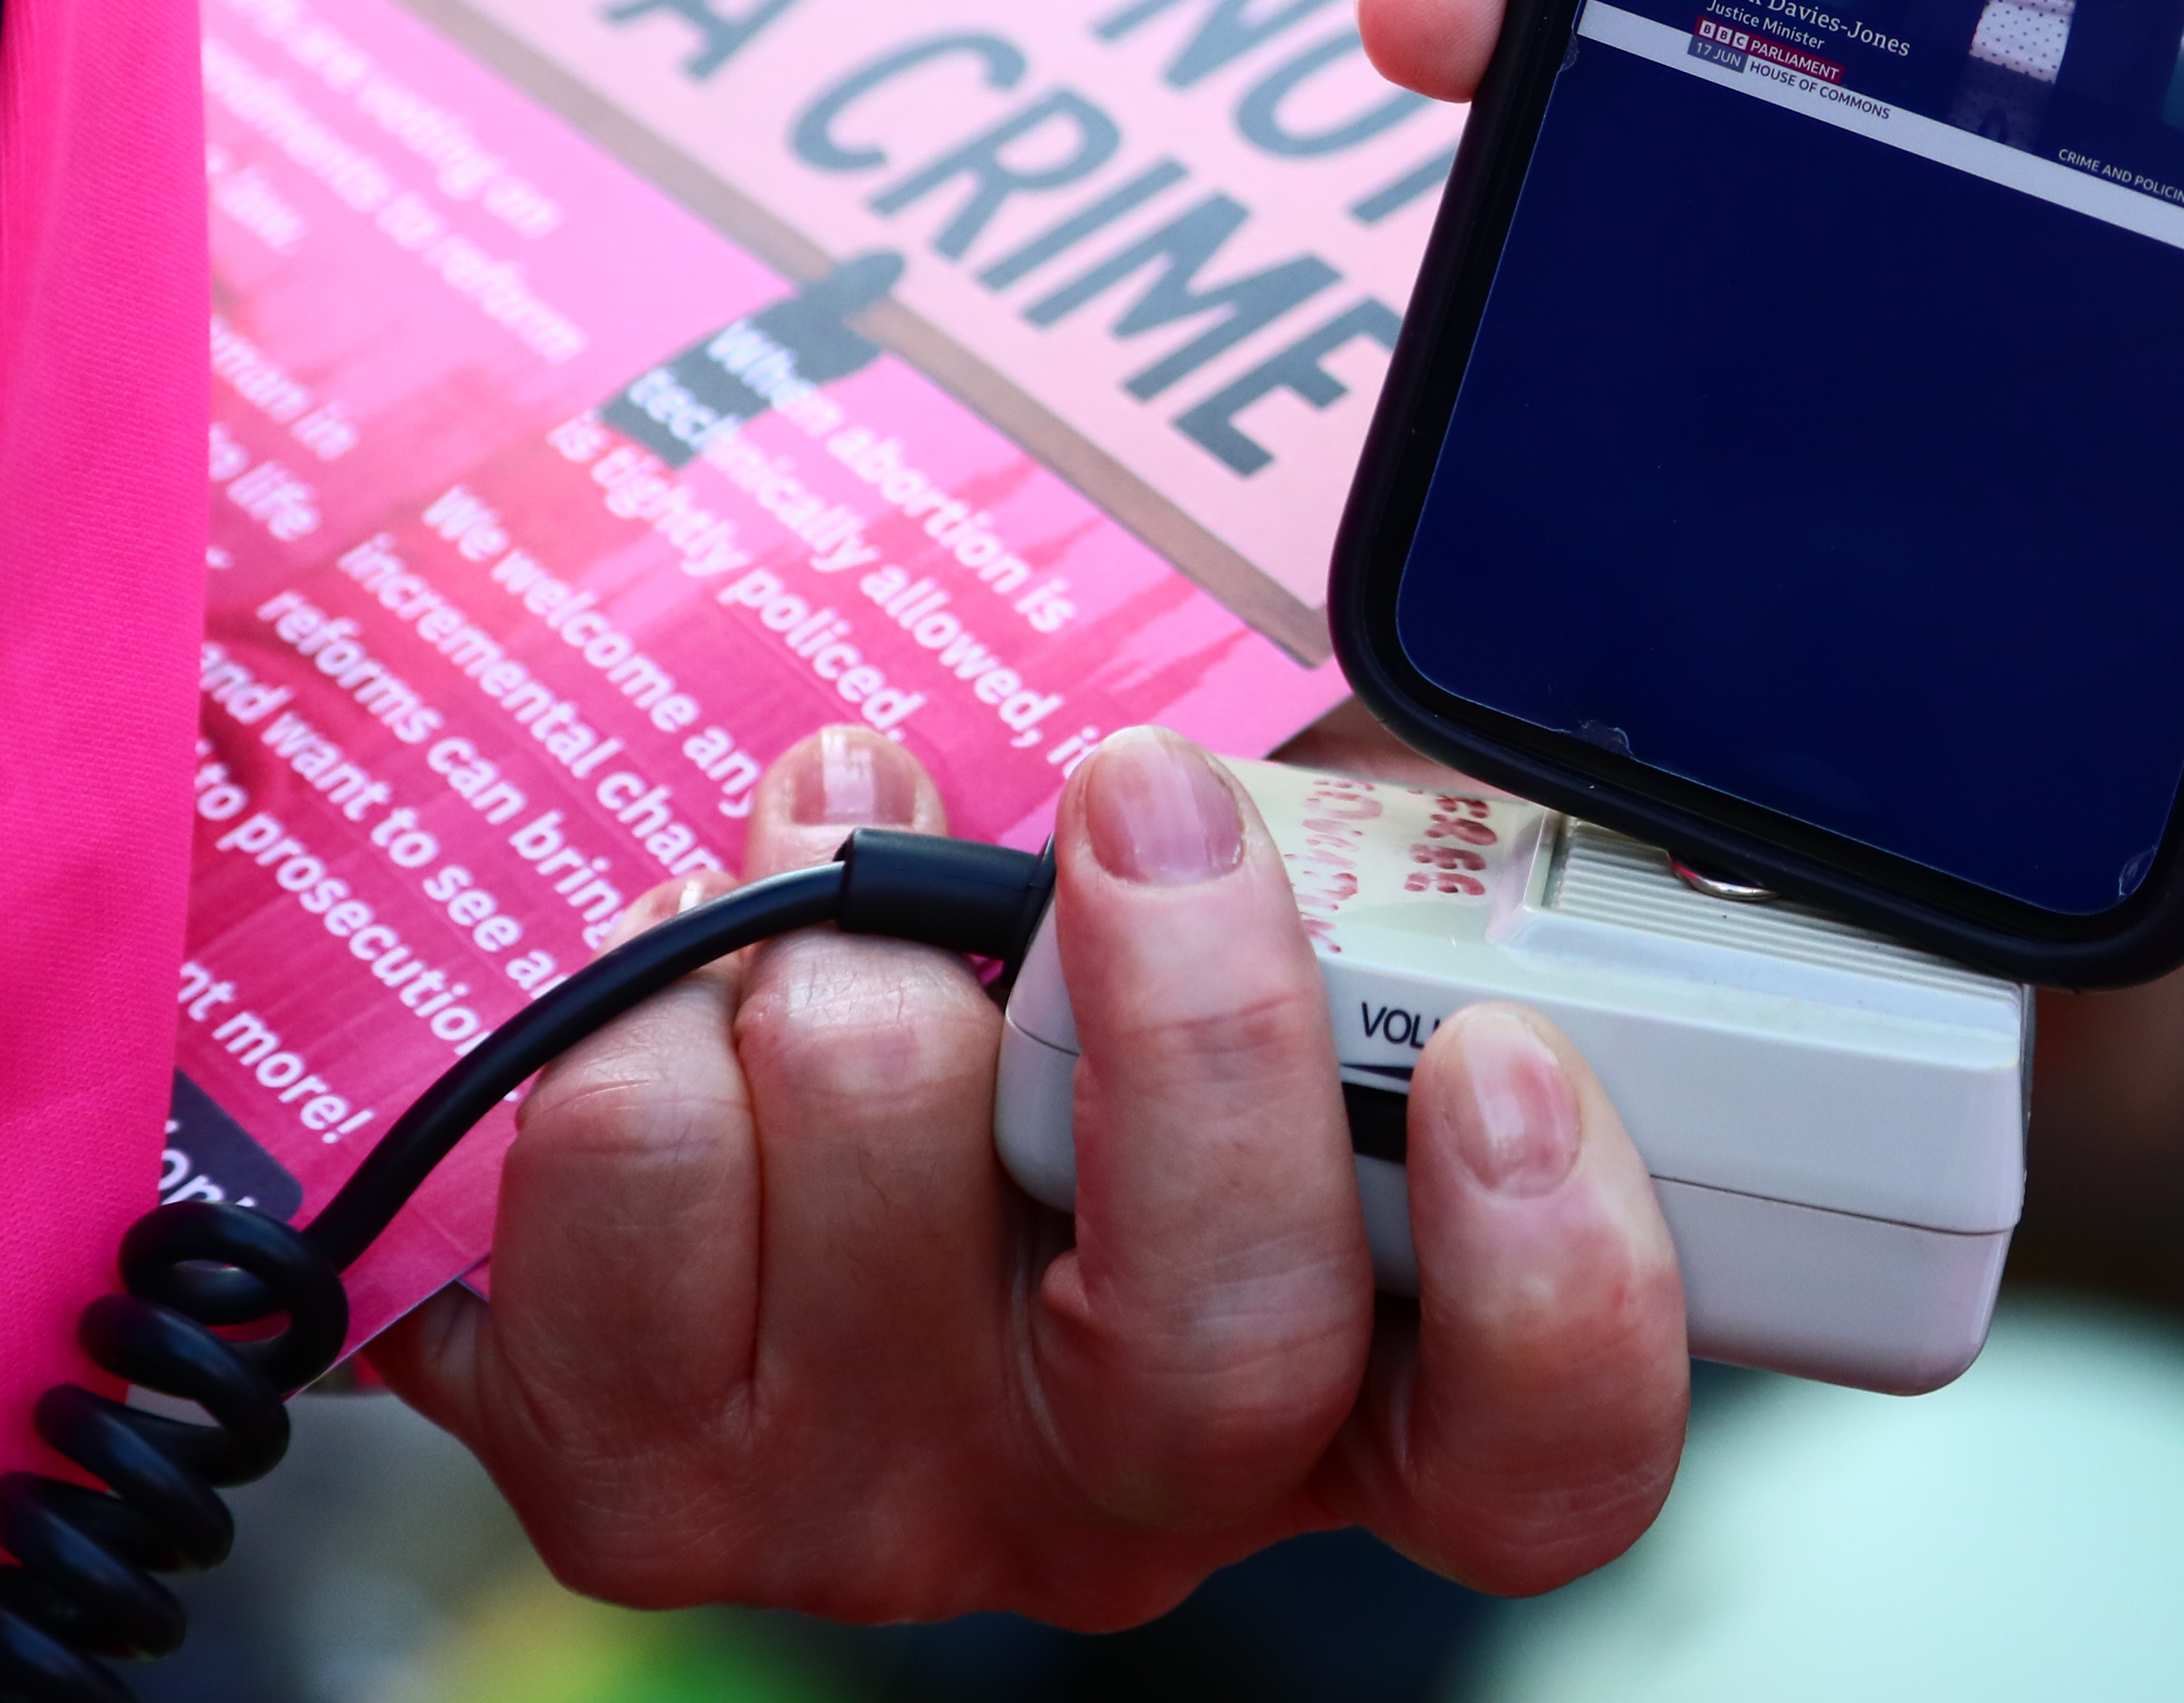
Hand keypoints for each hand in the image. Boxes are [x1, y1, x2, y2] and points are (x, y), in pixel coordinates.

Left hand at [375, 725, 1686, 1623]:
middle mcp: (1143, 1499)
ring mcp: (890, 1519)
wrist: (789, 1106)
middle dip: (1188, 1017)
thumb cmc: (1086, 997)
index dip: (1552, 1276)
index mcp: (1365, 1392)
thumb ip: (1416, 852)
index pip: (1540, 1455)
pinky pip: (631, 1180)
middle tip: (1145, 796)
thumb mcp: (1313, 916)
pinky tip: (703, 960)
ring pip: (890, 1168)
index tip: (1496, 1051)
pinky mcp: (651, 1489)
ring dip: (854, 926)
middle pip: (1215, 1349)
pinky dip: (647, 1007)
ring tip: (849, 811)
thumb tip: (1481, 665)